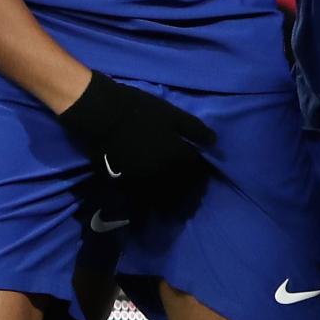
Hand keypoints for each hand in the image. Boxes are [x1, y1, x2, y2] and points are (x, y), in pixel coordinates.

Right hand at [57, 71, 215, 208]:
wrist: (104, 115)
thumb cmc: (141, 111)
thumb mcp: (174, 115)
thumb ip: (195, 130)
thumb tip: (214, 142)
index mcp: (179, 156)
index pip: (197, 173)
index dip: (201, 178)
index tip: (202, 181)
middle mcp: (164, 173)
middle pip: (182, 191)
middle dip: (190, 196)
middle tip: (192, 201)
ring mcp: (143, 180)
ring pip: (163, 199)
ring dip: (172, 204)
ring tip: (175, 209)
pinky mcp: (124, 183)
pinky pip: (141, 200)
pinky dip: (149, 204)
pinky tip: (151, 205)